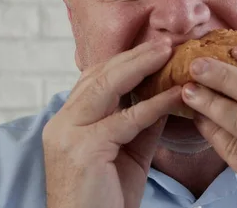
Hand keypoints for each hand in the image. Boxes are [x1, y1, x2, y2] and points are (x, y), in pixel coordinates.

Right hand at [42, 40, 181, 207]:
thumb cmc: (105, 199)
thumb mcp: (127, 153)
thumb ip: (141, 124)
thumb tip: (165, 95)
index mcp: (67, 122)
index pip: (94, 80)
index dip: (124, 62)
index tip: (154, 50)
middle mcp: (61, 123)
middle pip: (98, 76)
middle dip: (133, 57)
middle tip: (164, 43)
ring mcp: (68, 134)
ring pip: (106, 87)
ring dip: (140, 66)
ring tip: (168, 53)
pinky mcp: (83, 148)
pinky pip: (126, 119)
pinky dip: (153, 104)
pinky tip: (175, 94)